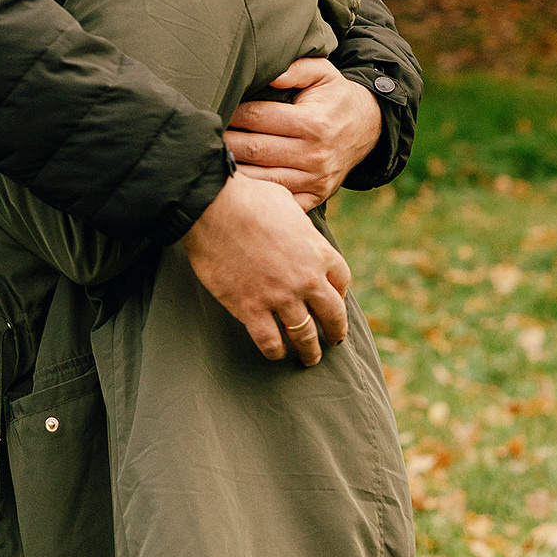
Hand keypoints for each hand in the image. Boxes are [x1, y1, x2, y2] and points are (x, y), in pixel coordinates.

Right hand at [181, 173, 350, 365]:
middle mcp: (306, 280)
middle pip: (332, 315)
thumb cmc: (249, 197)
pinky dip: (276, 351)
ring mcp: (279, 298)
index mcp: (318, 251)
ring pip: (305, 336)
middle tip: (334, 340)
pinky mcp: (250, 309)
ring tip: (310, 359)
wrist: (214, 207)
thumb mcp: (289, 203)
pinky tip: (276, 352)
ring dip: (310, 351)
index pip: (342, 281)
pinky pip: (270, 342)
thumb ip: (300, 223)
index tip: (334, 299)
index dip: (340, 293)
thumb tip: (297, 225)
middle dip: (335, 331)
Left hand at [225, 56, 382, 209]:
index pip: (258, 118)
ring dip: (233, 172)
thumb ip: (298, 68)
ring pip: (262, 181)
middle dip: (225, 142)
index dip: (233, 112)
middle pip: (254, 150)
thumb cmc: (334, 96)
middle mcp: (313, 155)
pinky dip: (256, 198)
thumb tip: (271, 74)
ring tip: (210, 160)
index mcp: (312, 123)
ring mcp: (314, 180)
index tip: (214, 107)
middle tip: (202, 136)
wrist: (367, 127)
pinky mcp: (315, 197)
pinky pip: (280, 203)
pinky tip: (236, 188)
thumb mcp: (324, 72)